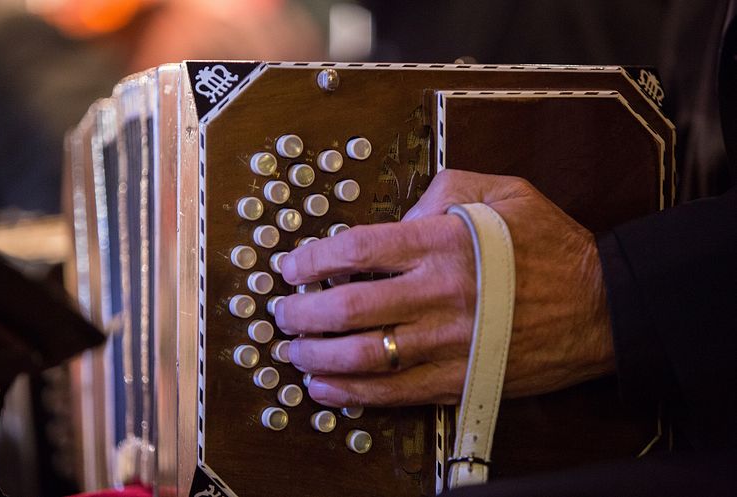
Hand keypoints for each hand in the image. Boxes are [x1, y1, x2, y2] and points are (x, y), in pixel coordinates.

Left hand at [277, 170, 614, 406]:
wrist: (601, 304)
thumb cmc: (550, 245)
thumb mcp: (502, 190)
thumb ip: (444, 189)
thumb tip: (402, 209)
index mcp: (442, 243)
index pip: (357, 250)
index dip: (313, 259)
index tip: (291, 267)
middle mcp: (438, 293)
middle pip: (349, 308)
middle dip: (303, 312)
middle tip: (281, 313)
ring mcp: (447, 341)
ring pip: (364, 355)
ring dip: (317, 355)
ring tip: (292, 350)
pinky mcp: (459, 377)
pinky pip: (396, 392)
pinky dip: (354, 394)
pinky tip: (326, 389)